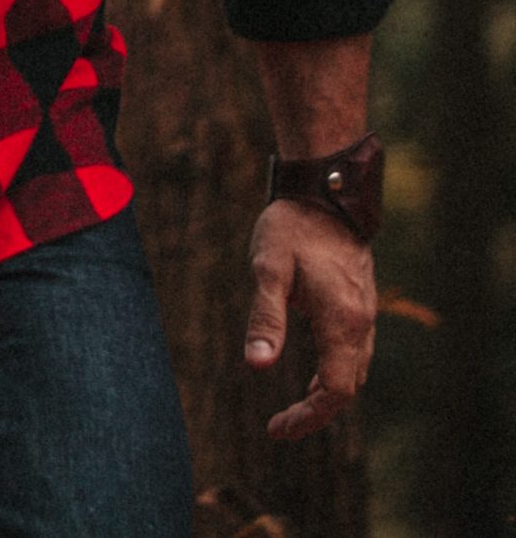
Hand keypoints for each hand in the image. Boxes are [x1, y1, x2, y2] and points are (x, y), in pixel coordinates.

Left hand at [245, 198, 376, 439]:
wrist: (327, 194)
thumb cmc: (292, 228)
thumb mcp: (268, 269)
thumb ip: (265, 318)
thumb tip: (258, 365)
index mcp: (342, 322)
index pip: (335, 391)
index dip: (308, 416)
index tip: (276, 430)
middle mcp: (361, 323)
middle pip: (347, 388)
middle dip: (314, 413)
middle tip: (278, 426)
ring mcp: (365, 314)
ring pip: (354, 372)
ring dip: (326, 396)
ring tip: (292, 410)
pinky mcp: (360, 304)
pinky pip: (353, 353)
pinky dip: (335, 374)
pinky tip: (314, 376)